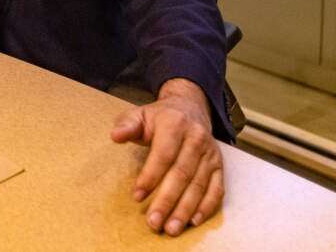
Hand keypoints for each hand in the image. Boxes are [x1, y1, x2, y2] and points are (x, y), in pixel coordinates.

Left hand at [110, 78, 223, 235]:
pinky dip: (206, 206)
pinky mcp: (219, 165)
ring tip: (171, 228)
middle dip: (167, 200)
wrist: (190, 108)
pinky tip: (193, 221)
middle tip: (154, 222)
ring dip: (185, 209)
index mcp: (175, 124)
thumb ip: (127, 125)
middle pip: (182, 174)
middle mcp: (196, 138)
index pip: (163, 154)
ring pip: (199, 185)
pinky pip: (216, 188)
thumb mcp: (140, 114)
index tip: (136, 196)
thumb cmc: (160, 117)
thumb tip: (115, 136)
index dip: (150, 177)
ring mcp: (210, 153)